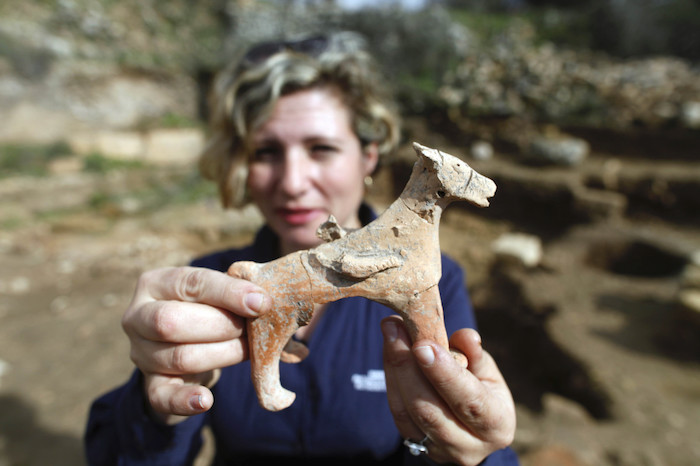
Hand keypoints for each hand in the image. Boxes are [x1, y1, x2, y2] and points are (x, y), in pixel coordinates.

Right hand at [121, 266, 269, 423]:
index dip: (228, 293)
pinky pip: (162, 397)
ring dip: (222, 355)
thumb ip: (234, 293)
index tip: (261, 302)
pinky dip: (185, 400)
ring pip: (179, 357)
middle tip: (251, 330)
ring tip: (248, 351)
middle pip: (172, 322)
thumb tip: (262, 301)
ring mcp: (140, 353)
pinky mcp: (150, 385)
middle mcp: (137, 317)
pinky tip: (205, 400)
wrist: (187, 348)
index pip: (191, 283)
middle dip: (221, 326)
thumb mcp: (214, 295)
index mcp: (155, 284)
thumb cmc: (206, 311)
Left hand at [381, 316, 515, 465]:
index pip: (470, 401)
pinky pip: (396, 411)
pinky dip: (391, 377)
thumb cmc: (483, 390)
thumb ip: (476, 355)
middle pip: (429, 410)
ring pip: (406, 412)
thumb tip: (466, 336)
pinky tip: (390, 350)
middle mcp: (467, 447)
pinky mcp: (414, 444)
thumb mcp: (488, 372)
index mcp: (496, 426)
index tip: (423, 344)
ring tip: (391, 331)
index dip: (444, 373)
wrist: (471, 425)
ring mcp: (437, 450)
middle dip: (408, 366)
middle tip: (396, 328)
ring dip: (394, 367)